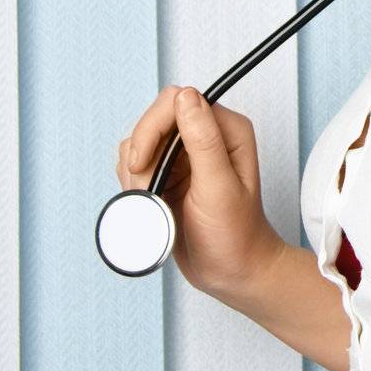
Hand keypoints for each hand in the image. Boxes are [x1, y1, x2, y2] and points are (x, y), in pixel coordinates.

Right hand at [115, 86, 283, 296]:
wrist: (233, 273)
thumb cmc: (236, 235)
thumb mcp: (219, 187)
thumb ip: (203, 141)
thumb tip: (185, 97)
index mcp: (227, 130)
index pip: (177, 101)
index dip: (152, 129)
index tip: (143, 164)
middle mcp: (206, 136)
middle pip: (153, 121)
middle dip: (141, 156)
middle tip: (150, 190)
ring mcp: (185, 156)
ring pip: (140, 144)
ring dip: (136, 173)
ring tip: (156, 203)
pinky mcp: (169, 175)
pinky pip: (136, 166)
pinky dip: (134, 184)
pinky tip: (150, 204)